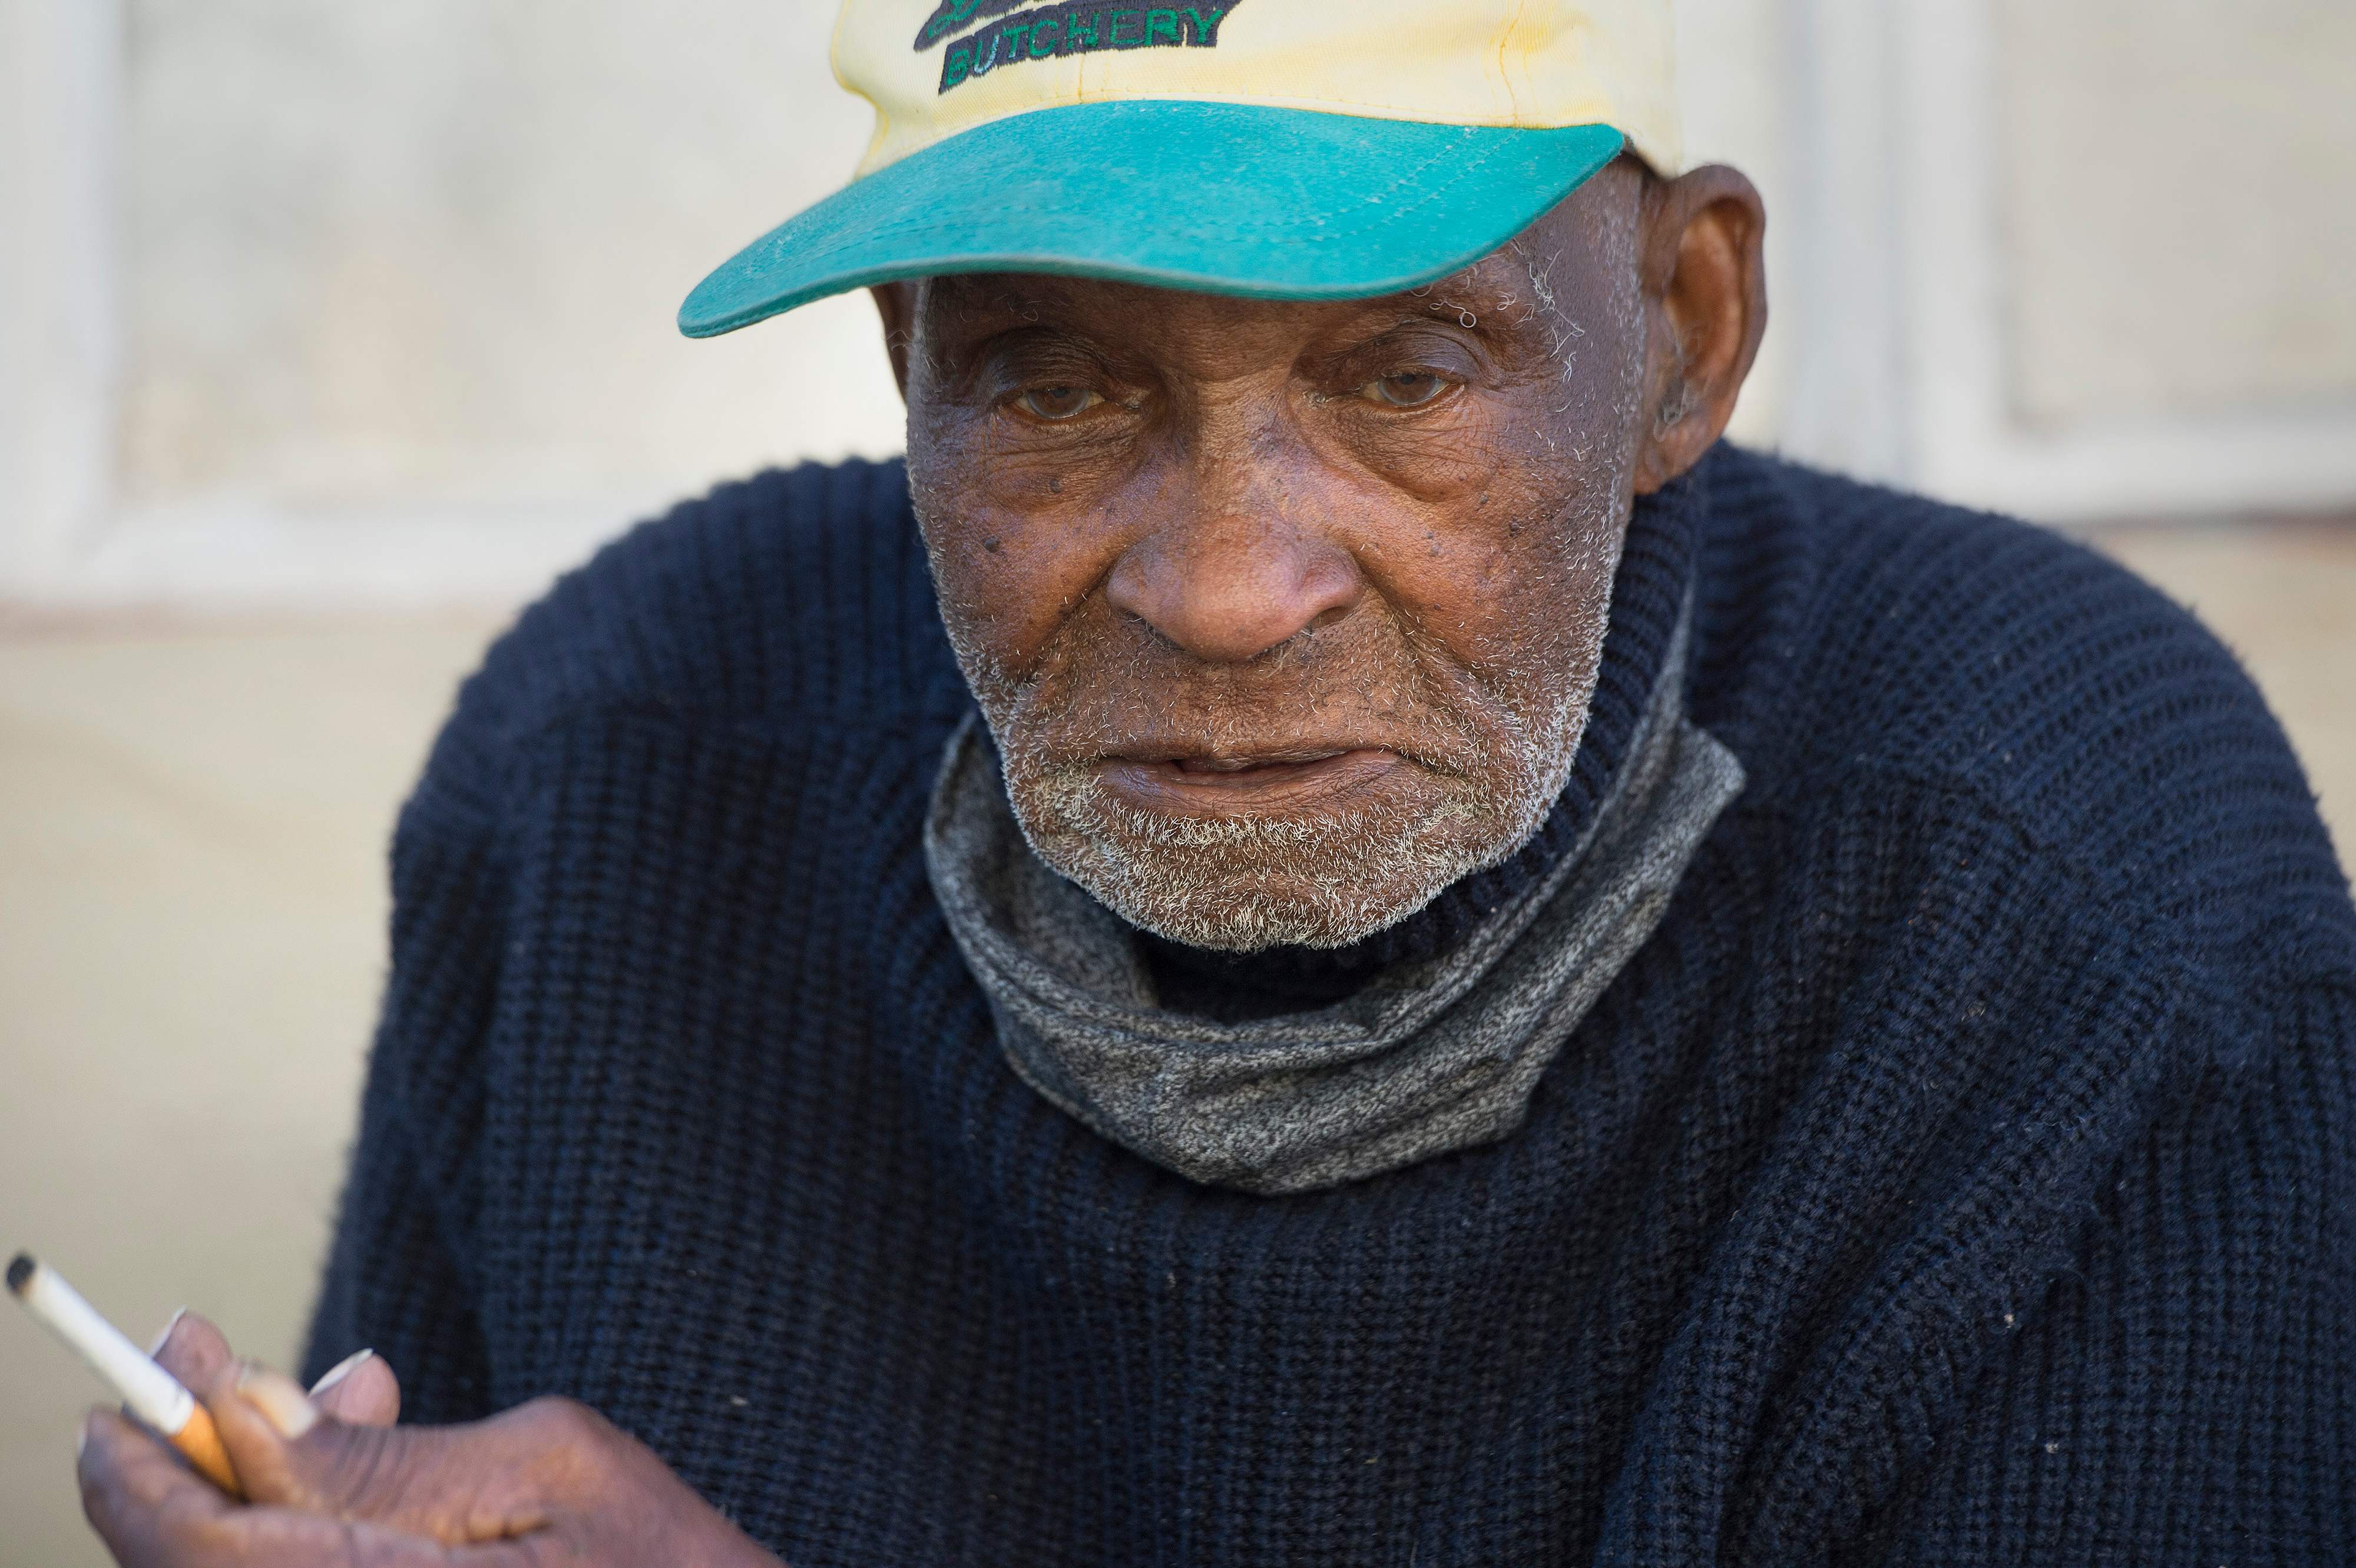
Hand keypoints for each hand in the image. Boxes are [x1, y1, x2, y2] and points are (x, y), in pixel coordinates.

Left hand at [78, 1312, 781, 1566]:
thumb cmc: (667, 1562)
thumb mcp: (548, 1470)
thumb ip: (383, 1459)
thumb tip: (245, 1407)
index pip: (192, 1547)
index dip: (146, 1457)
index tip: (147, 1371)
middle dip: (199, 1457)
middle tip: (220, 1361)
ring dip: (253, 1488)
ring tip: (358, 1395)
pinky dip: (301, 1531)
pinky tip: (364, 1473)